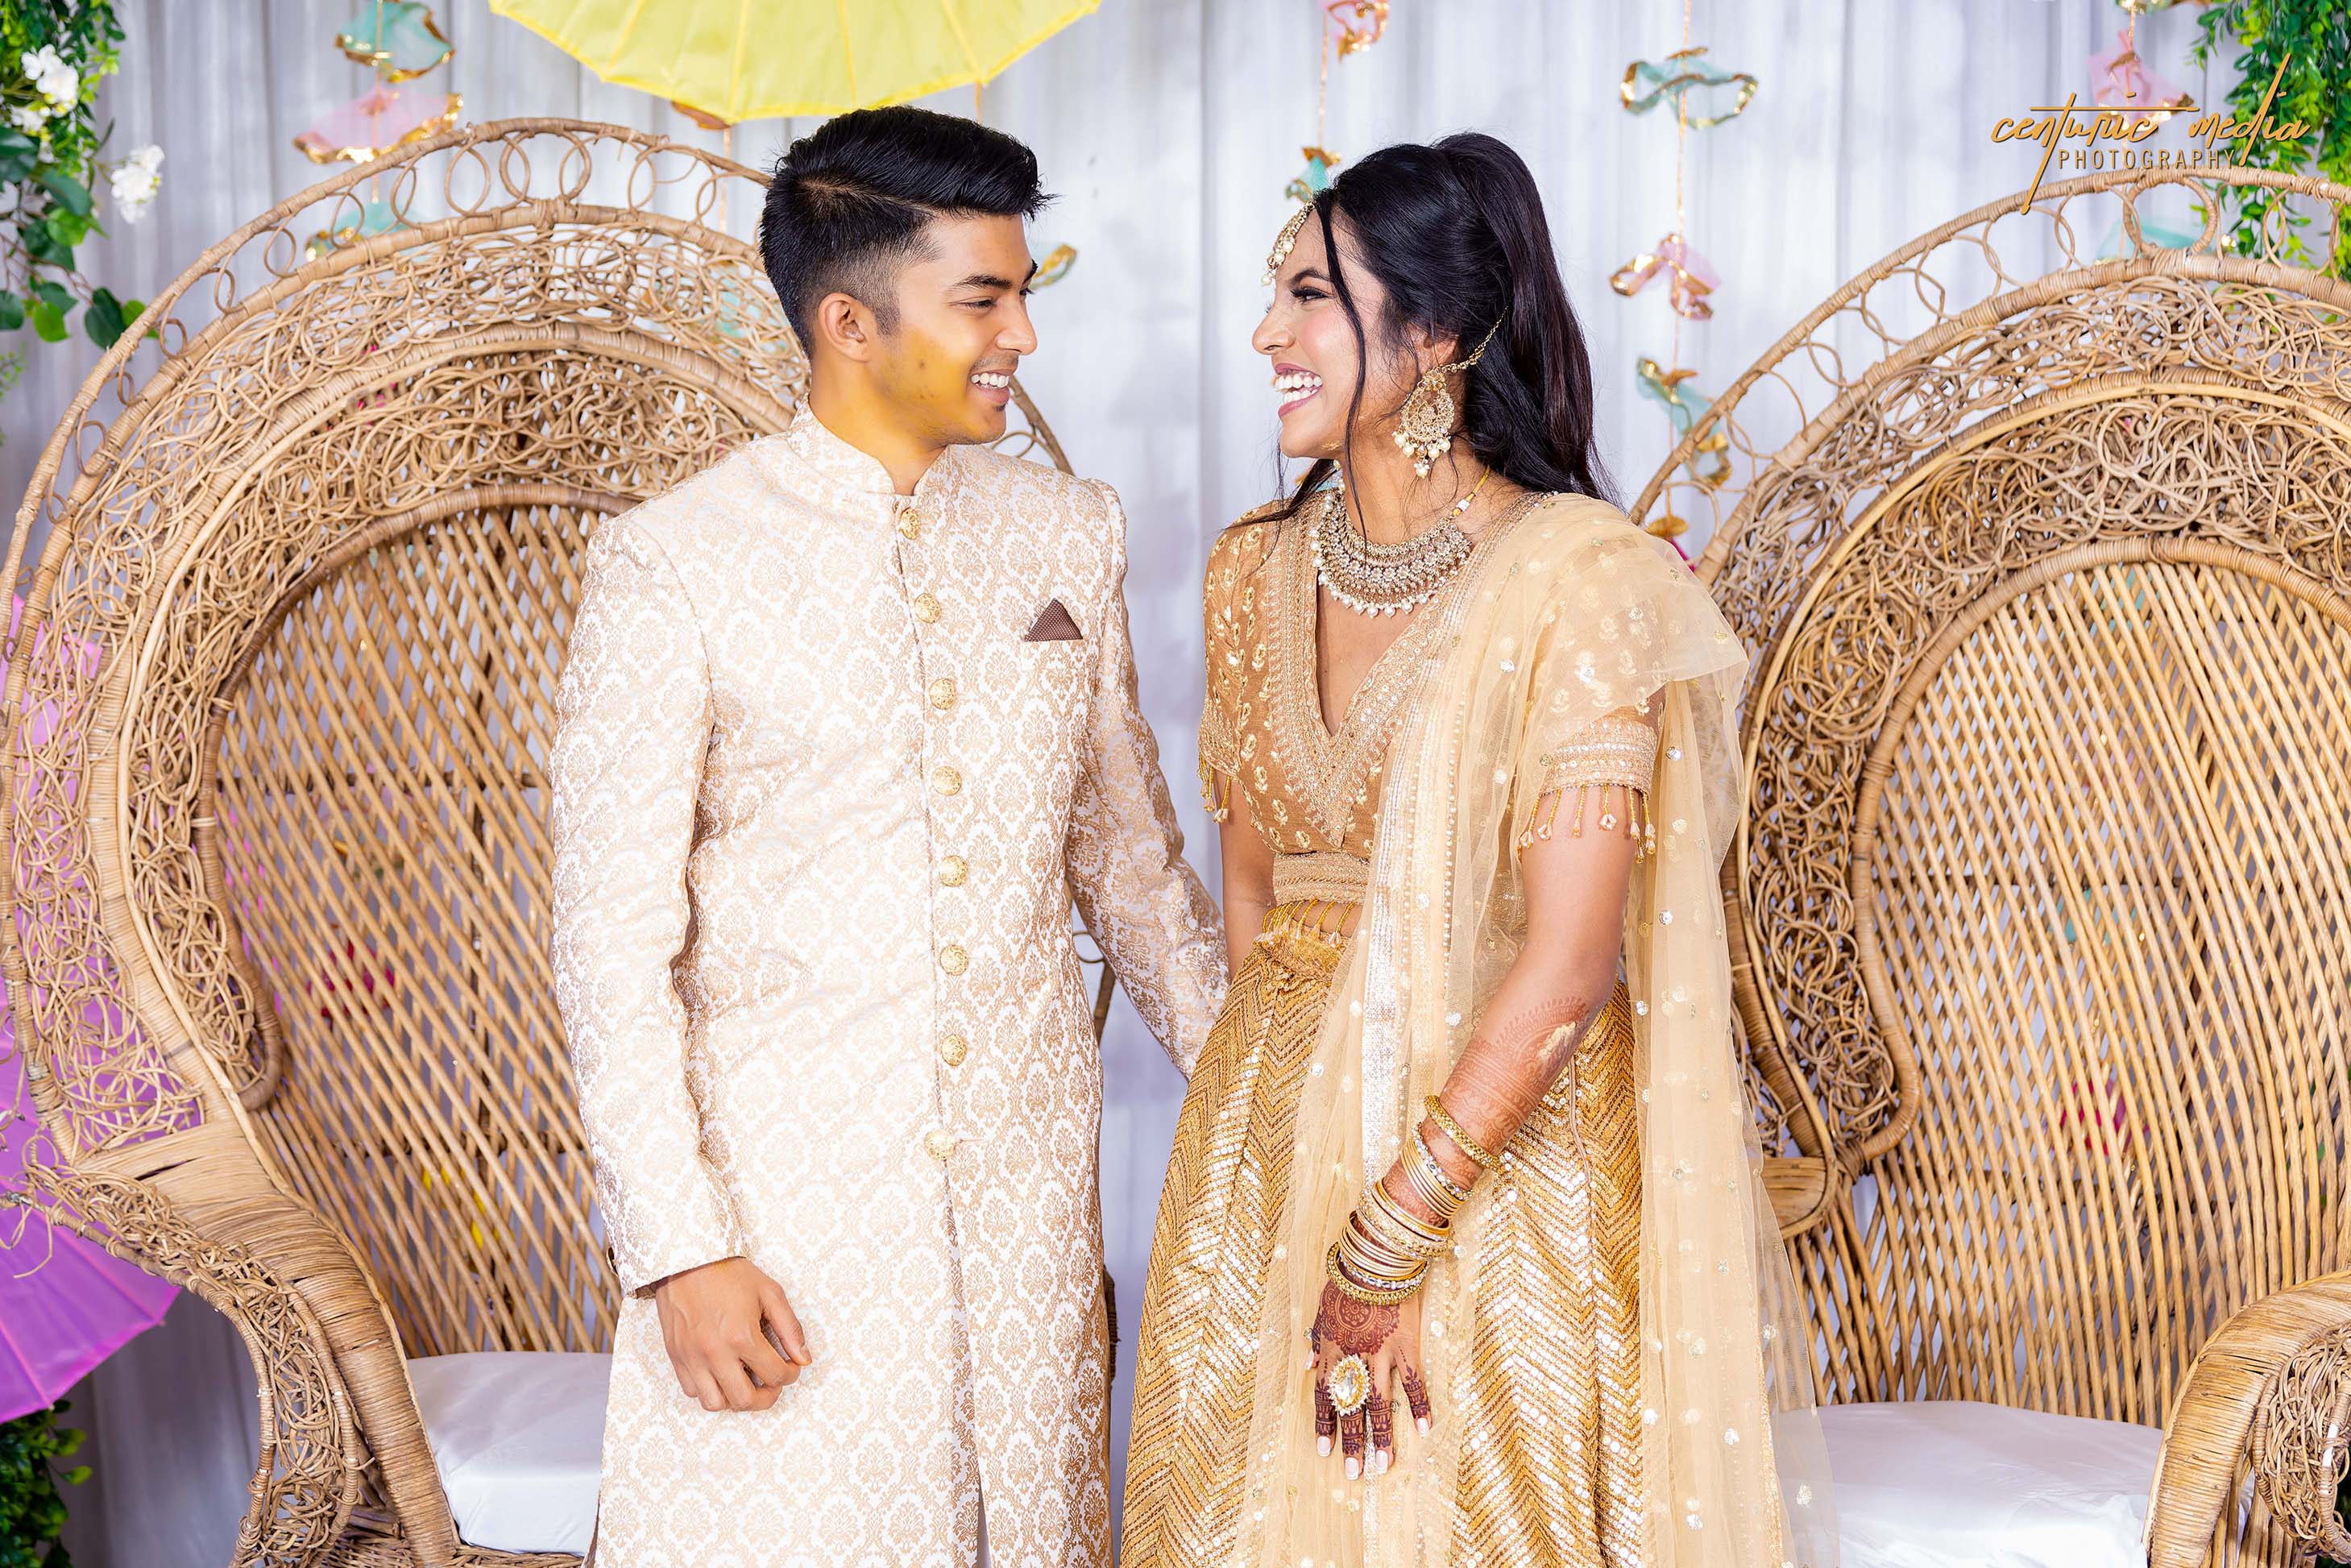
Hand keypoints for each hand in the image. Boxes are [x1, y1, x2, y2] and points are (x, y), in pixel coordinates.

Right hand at [653, 1256, 810, 1411]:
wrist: (687, 1259)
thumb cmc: (728, 1273)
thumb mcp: (769, 1292)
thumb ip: (790, 1328)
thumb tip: (804, 1358)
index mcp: (742, 1336)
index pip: (775, 1376)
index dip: (790, 1375)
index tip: (791, 1367)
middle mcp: (715, 1353)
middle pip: (744, 1400)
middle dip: (766, 1398)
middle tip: (772, 1385)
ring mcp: (692, 1357)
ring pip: (714, 1403)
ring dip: (734, 1398)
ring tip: (745, 1382)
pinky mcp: (676, 1356)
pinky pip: (692, 1390)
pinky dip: (709, 1389)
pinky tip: (721, 1373)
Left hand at [1310, 1257, 1430, 1479]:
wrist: (1377, 1256)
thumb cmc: (1348, 1279)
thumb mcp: (1321, 1306)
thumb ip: (1315, 1336)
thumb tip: (1307, 1361)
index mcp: (1329, 1348)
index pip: (1323, 1395)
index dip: (1324, 1424)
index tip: (1323, 1450)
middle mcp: (1352, 1357)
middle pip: (1350, 1407)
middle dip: (1350, 1442)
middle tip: (1352, 1473)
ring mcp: (1380, 1353)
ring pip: (1379, 1403)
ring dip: (1380, 1437)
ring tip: (1382, 1465)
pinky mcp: (1406, 1346)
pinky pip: (1413, 1383)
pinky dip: (1419, 1406)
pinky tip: (1423, 1430)